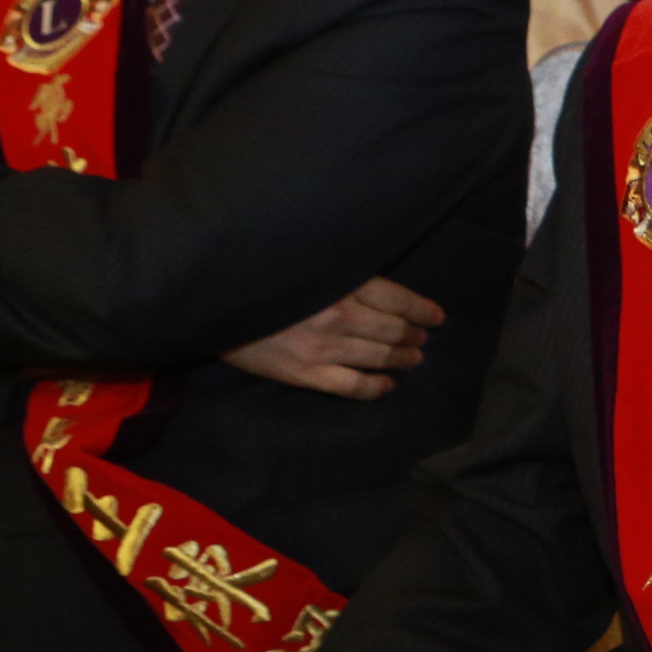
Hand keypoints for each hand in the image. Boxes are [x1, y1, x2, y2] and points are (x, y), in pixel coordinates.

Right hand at [225, 277, 443, 399]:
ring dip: (403, 358)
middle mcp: (337, 316)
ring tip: (413, 357)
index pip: (399, 299)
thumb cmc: (263, 278)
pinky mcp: (304, 373)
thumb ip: (344, 273)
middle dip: (414, 335)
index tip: (437, 316)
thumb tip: (381, 286)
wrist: (214, 303)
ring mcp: (322, 348)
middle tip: (423, 337)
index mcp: (341, 284)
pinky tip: (387, 385)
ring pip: (379, 357)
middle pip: (394, 329)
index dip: (424, 310)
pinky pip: (352, 386)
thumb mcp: (308, 264)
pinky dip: (376, 387)